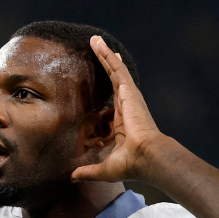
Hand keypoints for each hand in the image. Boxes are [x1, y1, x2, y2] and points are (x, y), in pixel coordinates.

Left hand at [71, 36, 167, 182]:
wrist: (146, 158)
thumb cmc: (131, 164)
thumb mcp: (104, 168)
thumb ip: (88, 170)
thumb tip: (72, 177)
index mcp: (121, 121)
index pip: (111, 99)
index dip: (106, 88)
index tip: (103, 81)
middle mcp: (125, 105)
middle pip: (113, 79)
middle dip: (105, 63)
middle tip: (97, 49)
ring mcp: (128, 96)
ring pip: (114, 70)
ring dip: (104, 54)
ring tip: (94, 40)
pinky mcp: (128, 91)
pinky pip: (116, 69)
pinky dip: (108, 56)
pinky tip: (99, 44)